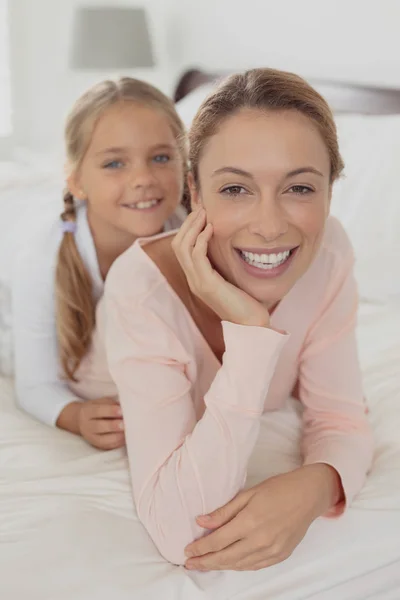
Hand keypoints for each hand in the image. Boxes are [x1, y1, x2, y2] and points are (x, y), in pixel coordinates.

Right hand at [78, 397, 124, 449]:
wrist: (82, 421)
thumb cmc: (96, 409)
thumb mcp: (101, 402)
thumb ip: (111, 404)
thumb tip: (124, 409)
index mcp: (87, 412)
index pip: (98, 411)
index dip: (110, 411)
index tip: (121, 411)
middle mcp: (87, 426)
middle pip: (99, 427)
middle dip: (113, 426)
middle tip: (124, 424)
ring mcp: (91, 438)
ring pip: (103, 440)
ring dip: (117, 437)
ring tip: (127, 432)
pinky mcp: (98, 445)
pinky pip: (108, 446)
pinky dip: (118, 443)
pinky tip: (126, 437)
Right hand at [172, 207, 269, 326]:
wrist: (252, 325)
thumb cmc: (247, 303)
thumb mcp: (231, 279)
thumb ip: (224, 265)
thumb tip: (228, 246)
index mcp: (197, 279)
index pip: (181, 249)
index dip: (188, 228)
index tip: (200, 214)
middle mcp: (193, 280)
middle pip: (177, 245)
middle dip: (187, 224)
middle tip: (201, 208)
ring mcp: (198, 283)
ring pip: (183, 248)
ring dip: (192, 227)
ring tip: (204, 213)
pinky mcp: (207, 285)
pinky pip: (197, 256)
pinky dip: (201, 239)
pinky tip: (211, 228)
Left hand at [184, 464, 340, 570]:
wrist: (309, 495)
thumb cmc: (279, 489)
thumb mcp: (248, 494)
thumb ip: (224, 511)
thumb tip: (201, 521)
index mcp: (250, 522)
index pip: (218, 541)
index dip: (200, 548)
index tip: (188, 551)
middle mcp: (260, 540)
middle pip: (226, 557)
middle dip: (205, 562)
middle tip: (190, 563)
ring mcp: (271, 551)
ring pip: (239, 565)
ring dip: (220, 566)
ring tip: (205, 565)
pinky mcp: (280, 556)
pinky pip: (254, 566)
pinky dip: (238, 566)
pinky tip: (229, 563)